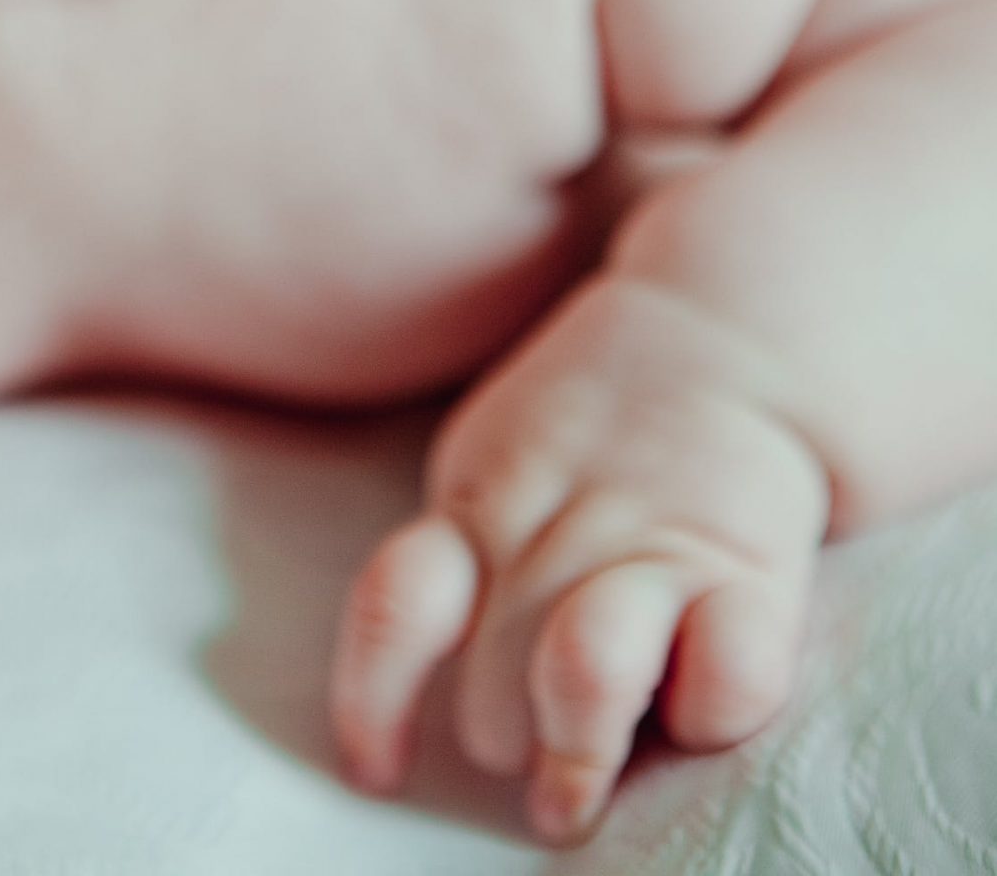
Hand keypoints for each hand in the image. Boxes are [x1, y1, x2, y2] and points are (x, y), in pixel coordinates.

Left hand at [329, 272, 831, 844]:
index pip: (401, 605)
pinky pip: (730, 675)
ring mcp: (659, 548)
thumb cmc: (595, 439)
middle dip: (500, 733)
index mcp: (486, 501)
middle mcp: (564, 529)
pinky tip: (693, 713)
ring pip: (587, 671)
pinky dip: (708, 713)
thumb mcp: (498, 465)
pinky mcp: (756, 575)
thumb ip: (458, 558)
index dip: (375, 698)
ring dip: (574, 747)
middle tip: (527, 745)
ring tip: (573, 793)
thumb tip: (404, 694)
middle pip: (494, 674)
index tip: (374, 770)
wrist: (730, 337)